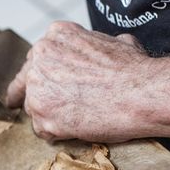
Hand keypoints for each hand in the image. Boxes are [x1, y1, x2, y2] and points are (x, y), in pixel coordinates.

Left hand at [7, 21, 154, 142]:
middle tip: (51, 106)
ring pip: (33, 108)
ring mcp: (38, 90)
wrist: (141, 94)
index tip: (33, 83)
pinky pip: (42, 130)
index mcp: (54, 37)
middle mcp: (39, 60)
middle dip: (40, 94)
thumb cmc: (134, 69)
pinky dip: (56, 133)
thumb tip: (107, 48)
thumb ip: (93, 45)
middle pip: (28, 83)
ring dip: (50, 115)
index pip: (35, 58)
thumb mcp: (115, 41)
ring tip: (78, 116)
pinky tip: (76, 128)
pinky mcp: (42, 119)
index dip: (40, 73)